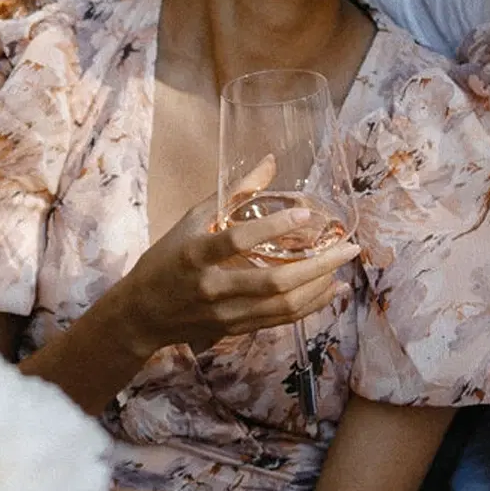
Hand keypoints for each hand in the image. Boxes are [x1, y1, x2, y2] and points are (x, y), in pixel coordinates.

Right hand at [101, 175, 359, 359]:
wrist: (141, 314)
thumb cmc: (166, 259)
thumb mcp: (192, 220)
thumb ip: (233, 194)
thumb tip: (271, 162)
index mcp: (195, 254)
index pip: (237, 240)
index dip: (272, 227)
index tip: (306, 213)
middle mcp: (212, 287)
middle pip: (273, 282)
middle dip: (317, 266)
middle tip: (349, 248)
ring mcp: (225, 313)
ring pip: (282, 306)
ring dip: (319, 287)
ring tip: (343, 266)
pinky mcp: (235, 328)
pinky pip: (280, 320)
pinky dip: (311, 306)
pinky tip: (332, 291)